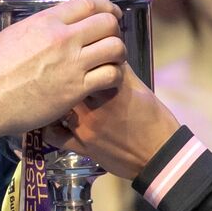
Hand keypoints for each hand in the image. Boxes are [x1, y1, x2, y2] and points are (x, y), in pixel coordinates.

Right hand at [0, 0, 126, 151]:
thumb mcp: (15, 33)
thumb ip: (41, 26)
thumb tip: (55, 23)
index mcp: (47, 21)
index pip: (88, 4)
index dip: (107, 7)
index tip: (113, 14)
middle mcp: (64, 38)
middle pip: (107, 23)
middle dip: (115, 30)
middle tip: (112, 39)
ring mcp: (72, 63)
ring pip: (115, 48)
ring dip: (119, 53)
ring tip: (113, 61)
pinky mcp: (76, 89)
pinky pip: (110, 76)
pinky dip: (114, 77)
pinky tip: (107, 81)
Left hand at [43, 64, 180, 178]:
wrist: (160, 155)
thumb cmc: (154, 120)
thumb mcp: (140, 89)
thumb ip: (121, 72)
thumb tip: (106, 55)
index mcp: (111, 87)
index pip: (86, 64)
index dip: (79, 59)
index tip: (77, 59)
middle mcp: (94, 106)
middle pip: (67, 83)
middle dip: (63, 78)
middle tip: (60, 76)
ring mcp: (85, 127)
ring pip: (57, 107)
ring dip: (55, 100)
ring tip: (54, 96)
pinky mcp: (81, 147)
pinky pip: (55, 136)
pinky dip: (51, 127)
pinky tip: (53, 122)